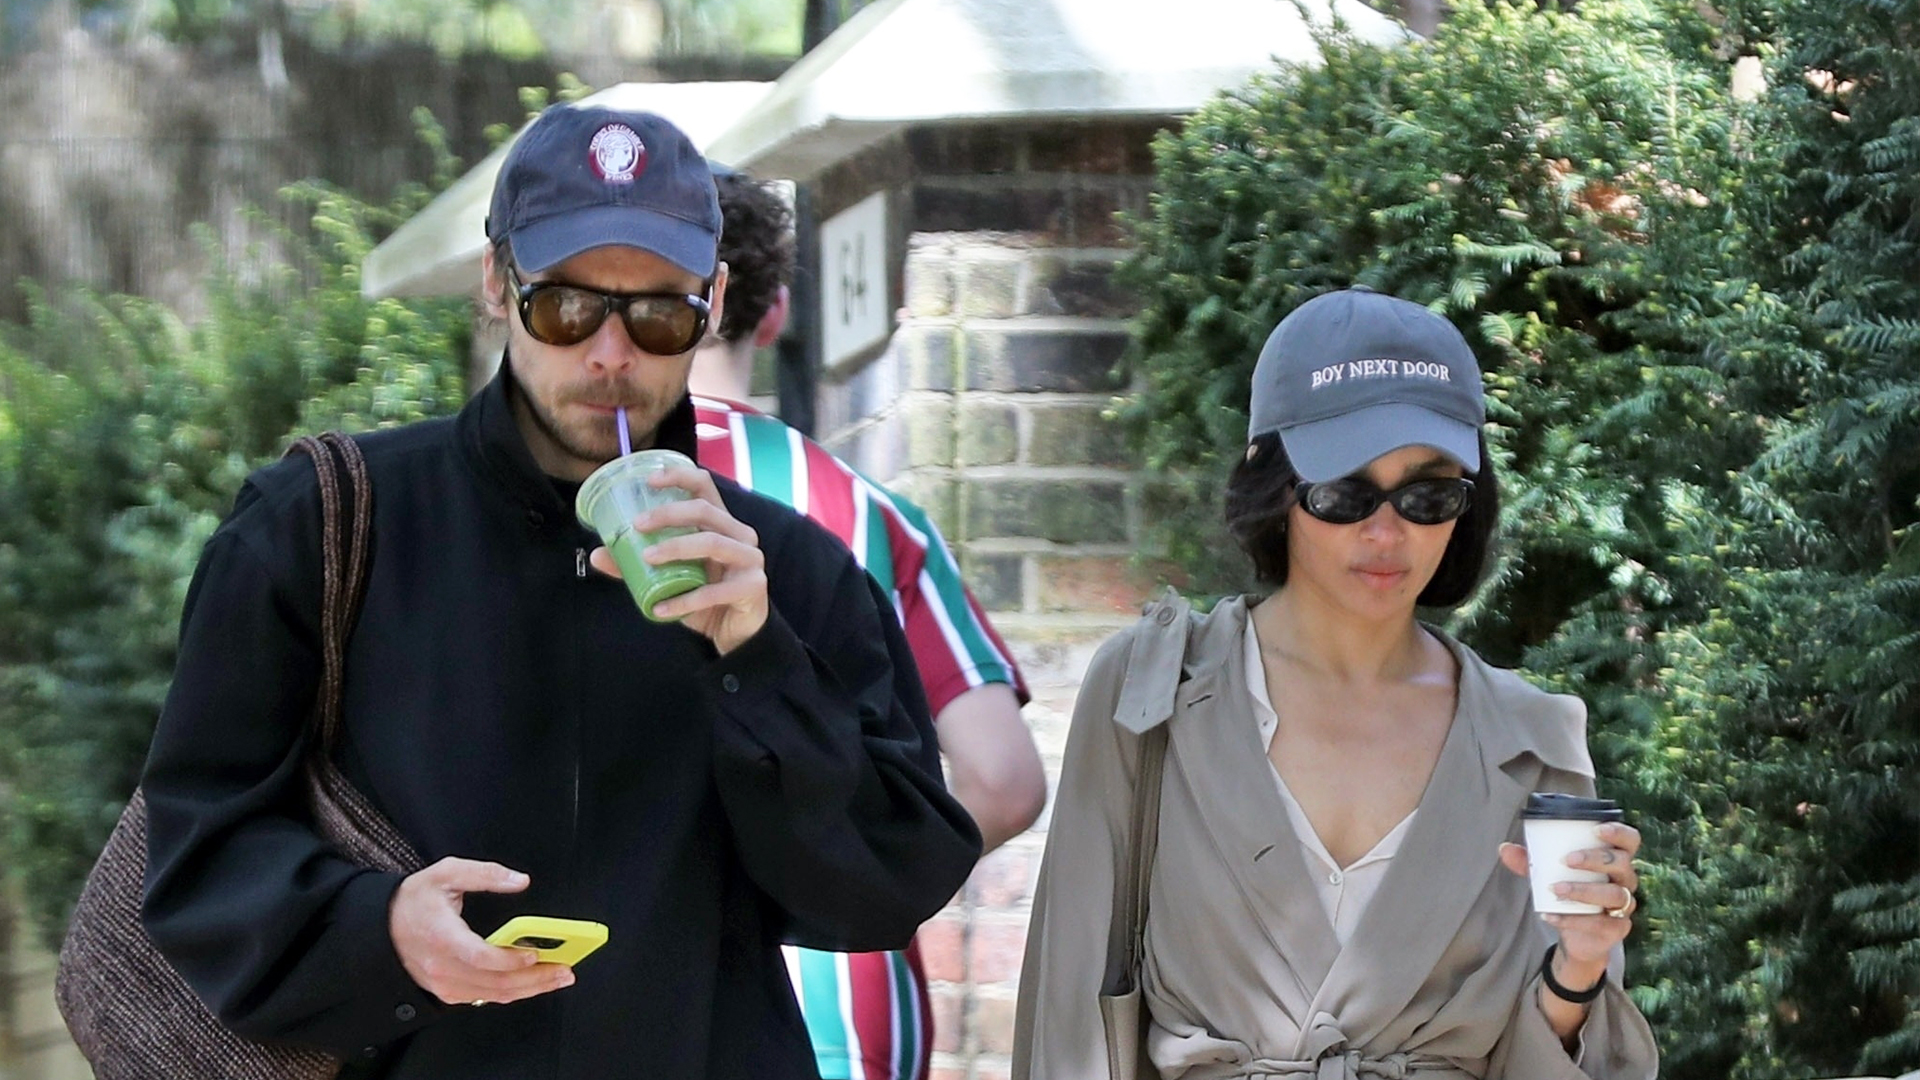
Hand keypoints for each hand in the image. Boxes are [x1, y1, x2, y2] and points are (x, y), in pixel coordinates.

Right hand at [388, 857, 575, 1005]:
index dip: (509, 958)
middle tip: (565, 970)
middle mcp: (443, 967)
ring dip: (530, 989)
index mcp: (442, 936)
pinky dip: (512, 992)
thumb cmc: (415, 900)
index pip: (479, 956)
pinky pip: (485, 997)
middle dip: (535, 978)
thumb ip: (485, 874)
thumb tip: (520, 880)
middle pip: (495, 982)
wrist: (383, 927)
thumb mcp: (446, 873)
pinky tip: (532, 983)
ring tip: (558, 978)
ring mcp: (445, 983)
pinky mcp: (448, 992)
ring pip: (494, 995)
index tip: (534, 953)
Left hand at [589, 465, 768, 653]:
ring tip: (647, 559)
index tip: (649, 480)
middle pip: (704, 510)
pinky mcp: (753, 586)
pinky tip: (660, 610)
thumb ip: (639, 565)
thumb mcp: (671, 577)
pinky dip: (684, 600)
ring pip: (712, 543)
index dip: (679, 476)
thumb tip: (600, 553)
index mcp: (721, 523)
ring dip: (676, 548)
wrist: (736, 632)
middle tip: (637, 525)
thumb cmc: (705, 597)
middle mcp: (739, 534)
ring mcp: (750, 559)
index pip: (704, 487)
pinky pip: (714, 591)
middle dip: (668, 514)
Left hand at [1499, 821, 1641, 985]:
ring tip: (1555, 889)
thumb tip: (1504, 848)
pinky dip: (1572, 919)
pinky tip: (1550, 915)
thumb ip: (1529, 862)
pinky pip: (1600, 924)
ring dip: (1583, 890)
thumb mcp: (1548, 874)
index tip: (1596, 829)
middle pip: (1622, 864)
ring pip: (1614, 894)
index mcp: (1615, 860)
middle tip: (1566, 860)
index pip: (1630, 840)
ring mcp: (1623, 906)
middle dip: (1595, 859)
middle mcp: (1625, 881)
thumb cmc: (1568, 893)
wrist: (1576, 934)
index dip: (1619, 832)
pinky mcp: (1616, 929)